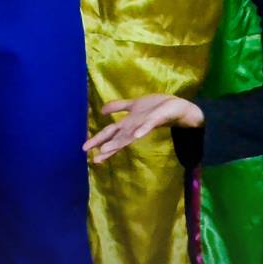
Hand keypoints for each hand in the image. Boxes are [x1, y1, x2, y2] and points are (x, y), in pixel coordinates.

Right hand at [84, 94, 203, 162]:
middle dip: (105, 148)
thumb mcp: (134, 104)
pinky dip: (141, 131)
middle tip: (94, 158)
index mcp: (128, 124)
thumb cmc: (157, 108)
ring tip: (106, 150)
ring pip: (129, 137)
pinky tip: (135, 135)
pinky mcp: (155, 120)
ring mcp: (144, 125)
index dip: (98, 141)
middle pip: (117, 139)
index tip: (85, 150)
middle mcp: (134, 128)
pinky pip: (148, 126)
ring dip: (118, 144)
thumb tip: (101, 110)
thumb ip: (118, 107)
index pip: (110, 134)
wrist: (177, 107)